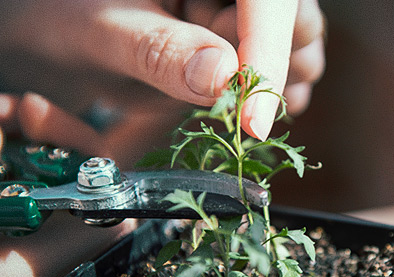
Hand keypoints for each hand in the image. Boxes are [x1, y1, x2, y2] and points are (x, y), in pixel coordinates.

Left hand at [1, 0, 324, 141]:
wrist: (60, 32)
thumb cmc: (66, 17)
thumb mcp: (102, 31)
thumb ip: (159, 51)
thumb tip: (224, 79)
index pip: (267, 2)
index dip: (267, 57)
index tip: (251, 122)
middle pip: (299, 26)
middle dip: (265, 70)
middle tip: (211, 89)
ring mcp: (250, 12)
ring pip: (306, 50)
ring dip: (269, 86)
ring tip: (206, 86)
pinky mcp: (254, 40)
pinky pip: (296, 70)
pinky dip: (273, 97)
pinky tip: (235, 103)